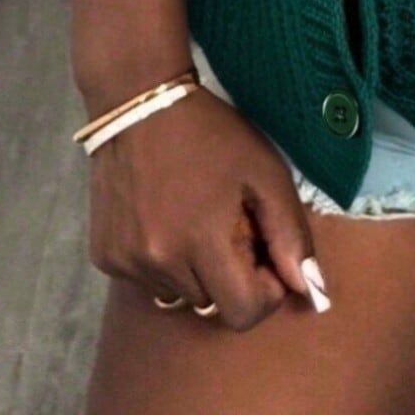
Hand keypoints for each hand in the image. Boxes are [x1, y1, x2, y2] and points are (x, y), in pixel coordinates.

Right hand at [86, 84, 330, 330]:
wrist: (138, 102)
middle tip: (230, 224)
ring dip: (197, 270)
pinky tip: (165, 218)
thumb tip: (310, 292)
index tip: (264, 251)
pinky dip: (164, 261)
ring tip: (196, 217)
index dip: (265, 290)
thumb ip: (291, 235)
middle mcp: (158, 262)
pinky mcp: (104, 257)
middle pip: (213, 305)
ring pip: (180, 295)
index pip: (243, 313)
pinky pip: (148, 280)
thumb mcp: (265, 172)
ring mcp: (126, 263)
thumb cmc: (212, 134)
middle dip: (231, 275)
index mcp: (201, 241)